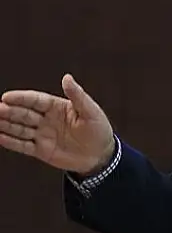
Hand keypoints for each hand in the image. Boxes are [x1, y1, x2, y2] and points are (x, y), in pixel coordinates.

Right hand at [0, 74, 115, 175]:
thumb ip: (77, 95)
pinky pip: (22, 145)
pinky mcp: (41, 150)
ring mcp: (42, 135)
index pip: (36, 100)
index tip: (6, 97)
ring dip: (5, 125)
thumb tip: (67, 77)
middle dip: (9, 111)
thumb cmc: (98, 129)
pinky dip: (10, 141)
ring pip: (19, 128)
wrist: (101, 155)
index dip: (21, 98)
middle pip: (24, 114)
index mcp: (57, 107)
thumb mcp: (91, 111)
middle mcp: (46, 119)